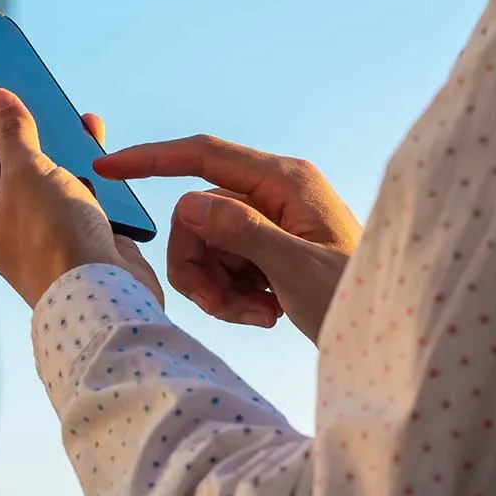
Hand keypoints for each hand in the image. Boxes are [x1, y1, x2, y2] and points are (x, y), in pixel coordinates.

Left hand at [0, 79, 161, 307]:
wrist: (105, 297)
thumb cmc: (55, 239)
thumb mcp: (27, 174)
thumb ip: (12, 134)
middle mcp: (9, 220)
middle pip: (14, 157)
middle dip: (26, 120)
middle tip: (27, 79)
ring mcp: (46, 228)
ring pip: (51, 172)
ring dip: (62, 142)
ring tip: (71, 112)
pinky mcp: (81, 234)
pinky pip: (81, 189)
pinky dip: (89, 165)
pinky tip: (96, 146)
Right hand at [94, 134, 359, 344]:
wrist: (388, 340)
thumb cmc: (358, 300)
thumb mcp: (299, 269)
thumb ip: (243, 232)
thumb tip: (188, 203)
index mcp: (285, 181)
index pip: (203, 155)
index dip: (151, 159)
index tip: (107, 168)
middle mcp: (275, 193)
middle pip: (196, 215)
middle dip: (198, 264)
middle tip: (223, 306)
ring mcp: (270, 221)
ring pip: (204, 244)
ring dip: (216, 286)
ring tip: (253, 314)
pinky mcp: (267, 248)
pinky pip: (222, 264)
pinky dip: (231, 294)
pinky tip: (265, 313)